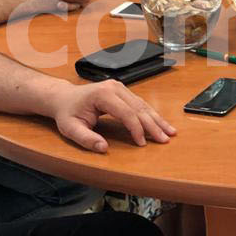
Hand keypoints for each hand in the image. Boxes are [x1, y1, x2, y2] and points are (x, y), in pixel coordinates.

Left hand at [48, 78, 176, 151]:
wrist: (64, 98)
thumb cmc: (67, 113)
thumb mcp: (71, 129)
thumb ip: (86, 139)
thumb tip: (103, 148)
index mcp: (102, 95)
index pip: (126, 113)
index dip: (136, 129)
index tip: (142, 143)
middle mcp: (114, 87)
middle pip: (139, 108)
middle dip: (153, 125)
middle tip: (165, 139)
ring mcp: (120, 88)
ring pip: (143, 105)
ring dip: (157, 120)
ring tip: (170, 132)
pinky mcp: (123, 91)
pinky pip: (140, 104)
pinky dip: (151, 115)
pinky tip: (161, 123)